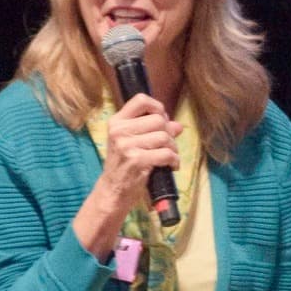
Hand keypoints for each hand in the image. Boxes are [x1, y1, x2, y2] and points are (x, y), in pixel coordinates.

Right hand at [96, 93, 181, 212]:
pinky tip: (171, 165)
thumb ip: (153, 130)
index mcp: (117, 122)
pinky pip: (167, 154)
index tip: (162, 119)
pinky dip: (174, 160)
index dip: (157, 107)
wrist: (113, 190)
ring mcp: (127, 146)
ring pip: (165, 137)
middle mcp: (119, 131)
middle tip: (167, 144)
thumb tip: (177, 125)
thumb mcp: (132, 142)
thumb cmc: (124, 164)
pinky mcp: (137, 161)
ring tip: (169, 156)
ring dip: (173, 148)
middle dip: (169, 132)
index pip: (141, 100)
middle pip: (158, 119)